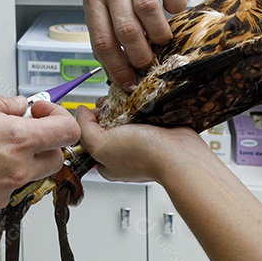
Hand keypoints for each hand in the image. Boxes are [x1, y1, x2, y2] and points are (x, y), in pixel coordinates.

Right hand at [0, 92, 80, 217]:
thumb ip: (2, 104)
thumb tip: (19, 107)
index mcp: (16, 138)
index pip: (66, 132)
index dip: (61, 118)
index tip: (44, 112)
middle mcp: (16, 168)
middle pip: (56, 157)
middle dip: (46, 141)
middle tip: (27, 128)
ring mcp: (4, 189)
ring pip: (33, 174)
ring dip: (26, 158)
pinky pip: (9, 186)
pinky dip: (3, 174)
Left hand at [76, 106, 206, 183]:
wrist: (180, 154)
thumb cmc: (144, 156)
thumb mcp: (101, 145)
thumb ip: (84, 129)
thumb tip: (80, 112)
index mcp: (107, 162)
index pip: (89, 136)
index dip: (88, 120)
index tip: (93, 110)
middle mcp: (123, 152)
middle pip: (107, 123)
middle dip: (107, 109)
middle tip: (111, 103)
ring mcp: (141, 140)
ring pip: (125, 115)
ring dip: (124, 104)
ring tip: (126, 98)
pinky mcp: (156, 129)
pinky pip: (142, 111)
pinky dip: (140, 104)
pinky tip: (139, 99)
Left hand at [84, 0, 185, 89]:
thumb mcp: (101, 1)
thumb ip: (108, 29)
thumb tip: (120, 71)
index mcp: (94, 0)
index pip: (102, 41)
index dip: (116, 67)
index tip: (129, 83)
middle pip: (125, 28)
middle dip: (140, 55)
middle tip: (149, 64)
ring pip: (146, 10)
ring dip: (159, 33)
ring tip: (163, 39)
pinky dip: (176, 6)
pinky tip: (173, 9)